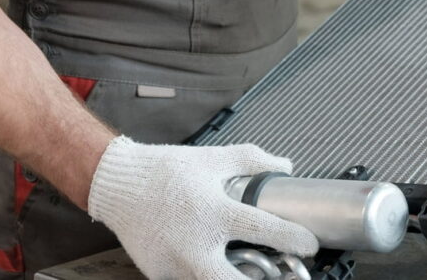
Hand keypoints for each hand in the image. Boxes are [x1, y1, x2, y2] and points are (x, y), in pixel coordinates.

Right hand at [88, 136, 318, 278]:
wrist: (117, 183)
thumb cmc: (165, 170)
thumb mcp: (213, 158)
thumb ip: (253, 161)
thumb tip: (285, 165)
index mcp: (213, 212)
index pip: (264, 230)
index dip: (294, 238)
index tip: (310, 245)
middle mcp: (194, 243)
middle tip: (284, 277)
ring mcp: (175, 263)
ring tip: (250, 271)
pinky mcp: (159, 274)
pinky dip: (203, 275)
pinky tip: (213, 264)